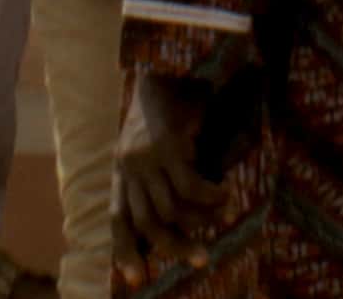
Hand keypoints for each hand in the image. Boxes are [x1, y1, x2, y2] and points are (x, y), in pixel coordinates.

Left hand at [118, 68, 234, 264]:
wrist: (169, 65)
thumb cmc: (168, 107)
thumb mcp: (154, 147)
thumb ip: (158, 178)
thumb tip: (179, 220)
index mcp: (121, 171)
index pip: (117, 219)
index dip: (125, 251)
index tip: (135, 281)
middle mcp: (128, 167)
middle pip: (147, 223)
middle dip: (175, 246)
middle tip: (201, 259)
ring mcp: (145, 157)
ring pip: (171, 209)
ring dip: (200, 221)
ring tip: (221, 218)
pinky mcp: (166, 146)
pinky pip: (190, 186)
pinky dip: (209, 198)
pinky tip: (224, 195)